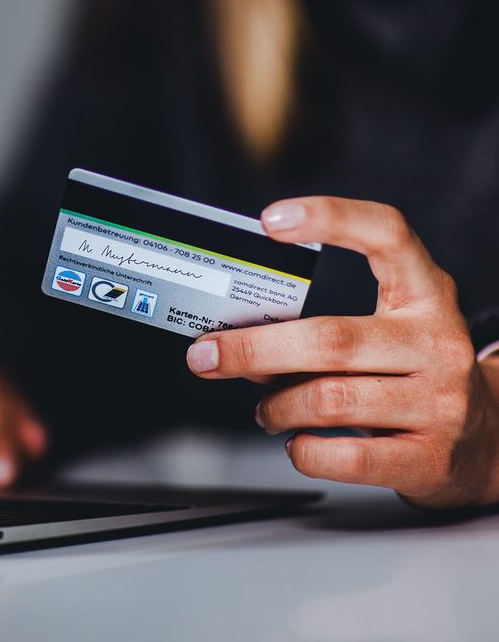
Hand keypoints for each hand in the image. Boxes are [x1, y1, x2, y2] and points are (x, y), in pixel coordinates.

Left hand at [185, 196, 498, 508]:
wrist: (491, 441)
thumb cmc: (414, 370)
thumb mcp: (390, 326)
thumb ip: (328, 318)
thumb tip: (236, 334)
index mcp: (424, 293)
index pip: (386, 234)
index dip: (330, 218)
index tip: (270, 220)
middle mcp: (436, 341)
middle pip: (331, 338)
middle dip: (254, 348)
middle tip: (207, 355)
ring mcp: (440, 402)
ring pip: (331, 399)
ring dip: (277, 405)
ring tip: (263, 408)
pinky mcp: (431, 458)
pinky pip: (348, 456)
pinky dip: (305, 450)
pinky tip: (296, 442)